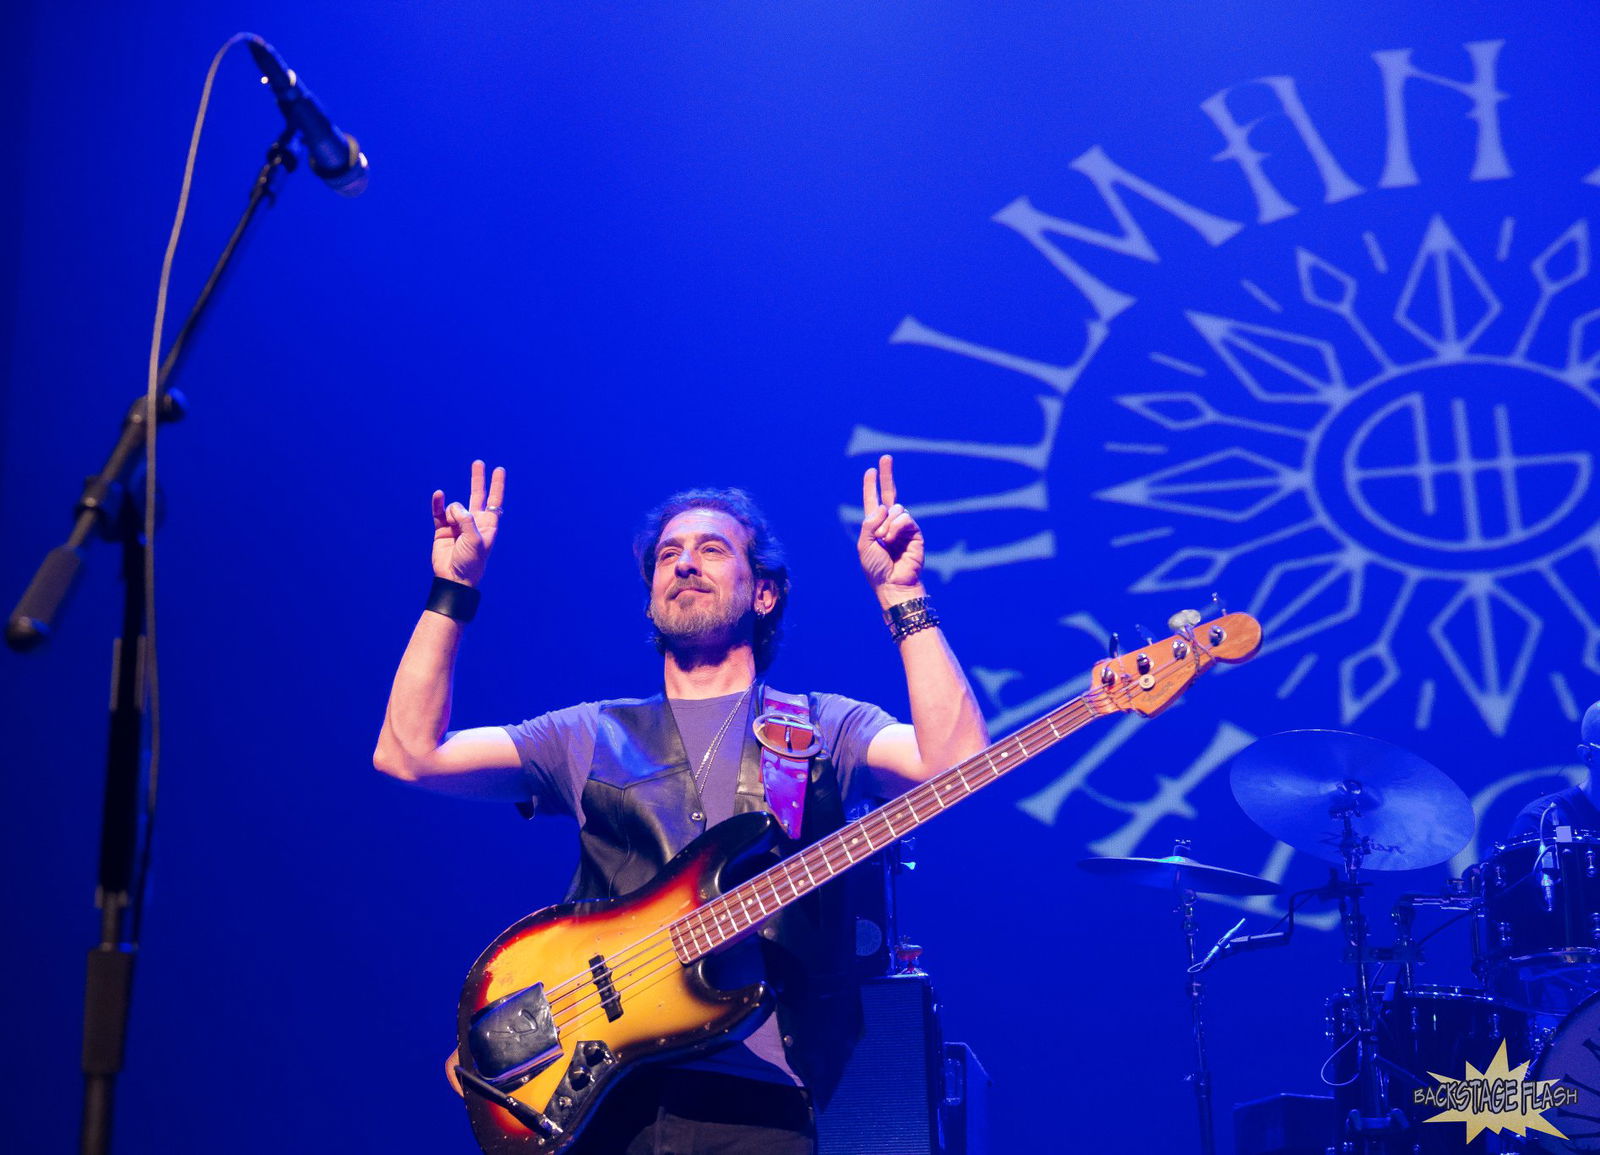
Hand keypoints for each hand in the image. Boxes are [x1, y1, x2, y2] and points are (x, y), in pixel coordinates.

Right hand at [431, 460, 504, 587]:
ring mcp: (457, 524)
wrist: (453, 579)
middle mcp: (473, 522)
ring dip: (453, 513)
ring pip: (455, 507)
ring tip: (452, 528)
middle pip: (477, 496)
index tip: (499, 470)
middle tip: (478, 463)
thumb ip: (467, 521)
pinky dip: (438, 503)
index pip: (494, 501)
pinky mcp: (442, 529)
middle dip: (478, 480)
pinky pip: (439, 512)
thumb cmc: (470, 563)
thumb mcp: (475, 541)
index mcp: (487, 525)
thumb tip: (455, 507)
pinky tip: (439, 495)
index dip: (497, 486)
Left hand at [857, 454, 925, 605]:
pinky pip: (905, 518)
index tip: (871, 470)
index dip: (871, 486)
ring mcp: (903, 527)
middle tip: (886, 457)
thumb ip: (870, 524)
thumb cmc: (876, 569)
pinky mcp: (915, 532)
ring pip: (896, 509)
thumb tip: (884, 507)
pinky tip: (893, 539)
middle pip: (889, 494)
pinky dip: (896, 526)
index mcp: (874, 526)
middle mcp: (889, 523)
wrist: (894, 584)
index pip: (872, 502)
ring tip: (885, 540)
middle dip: (887, 475)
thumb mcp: (865, 545)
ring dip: (887, 524)